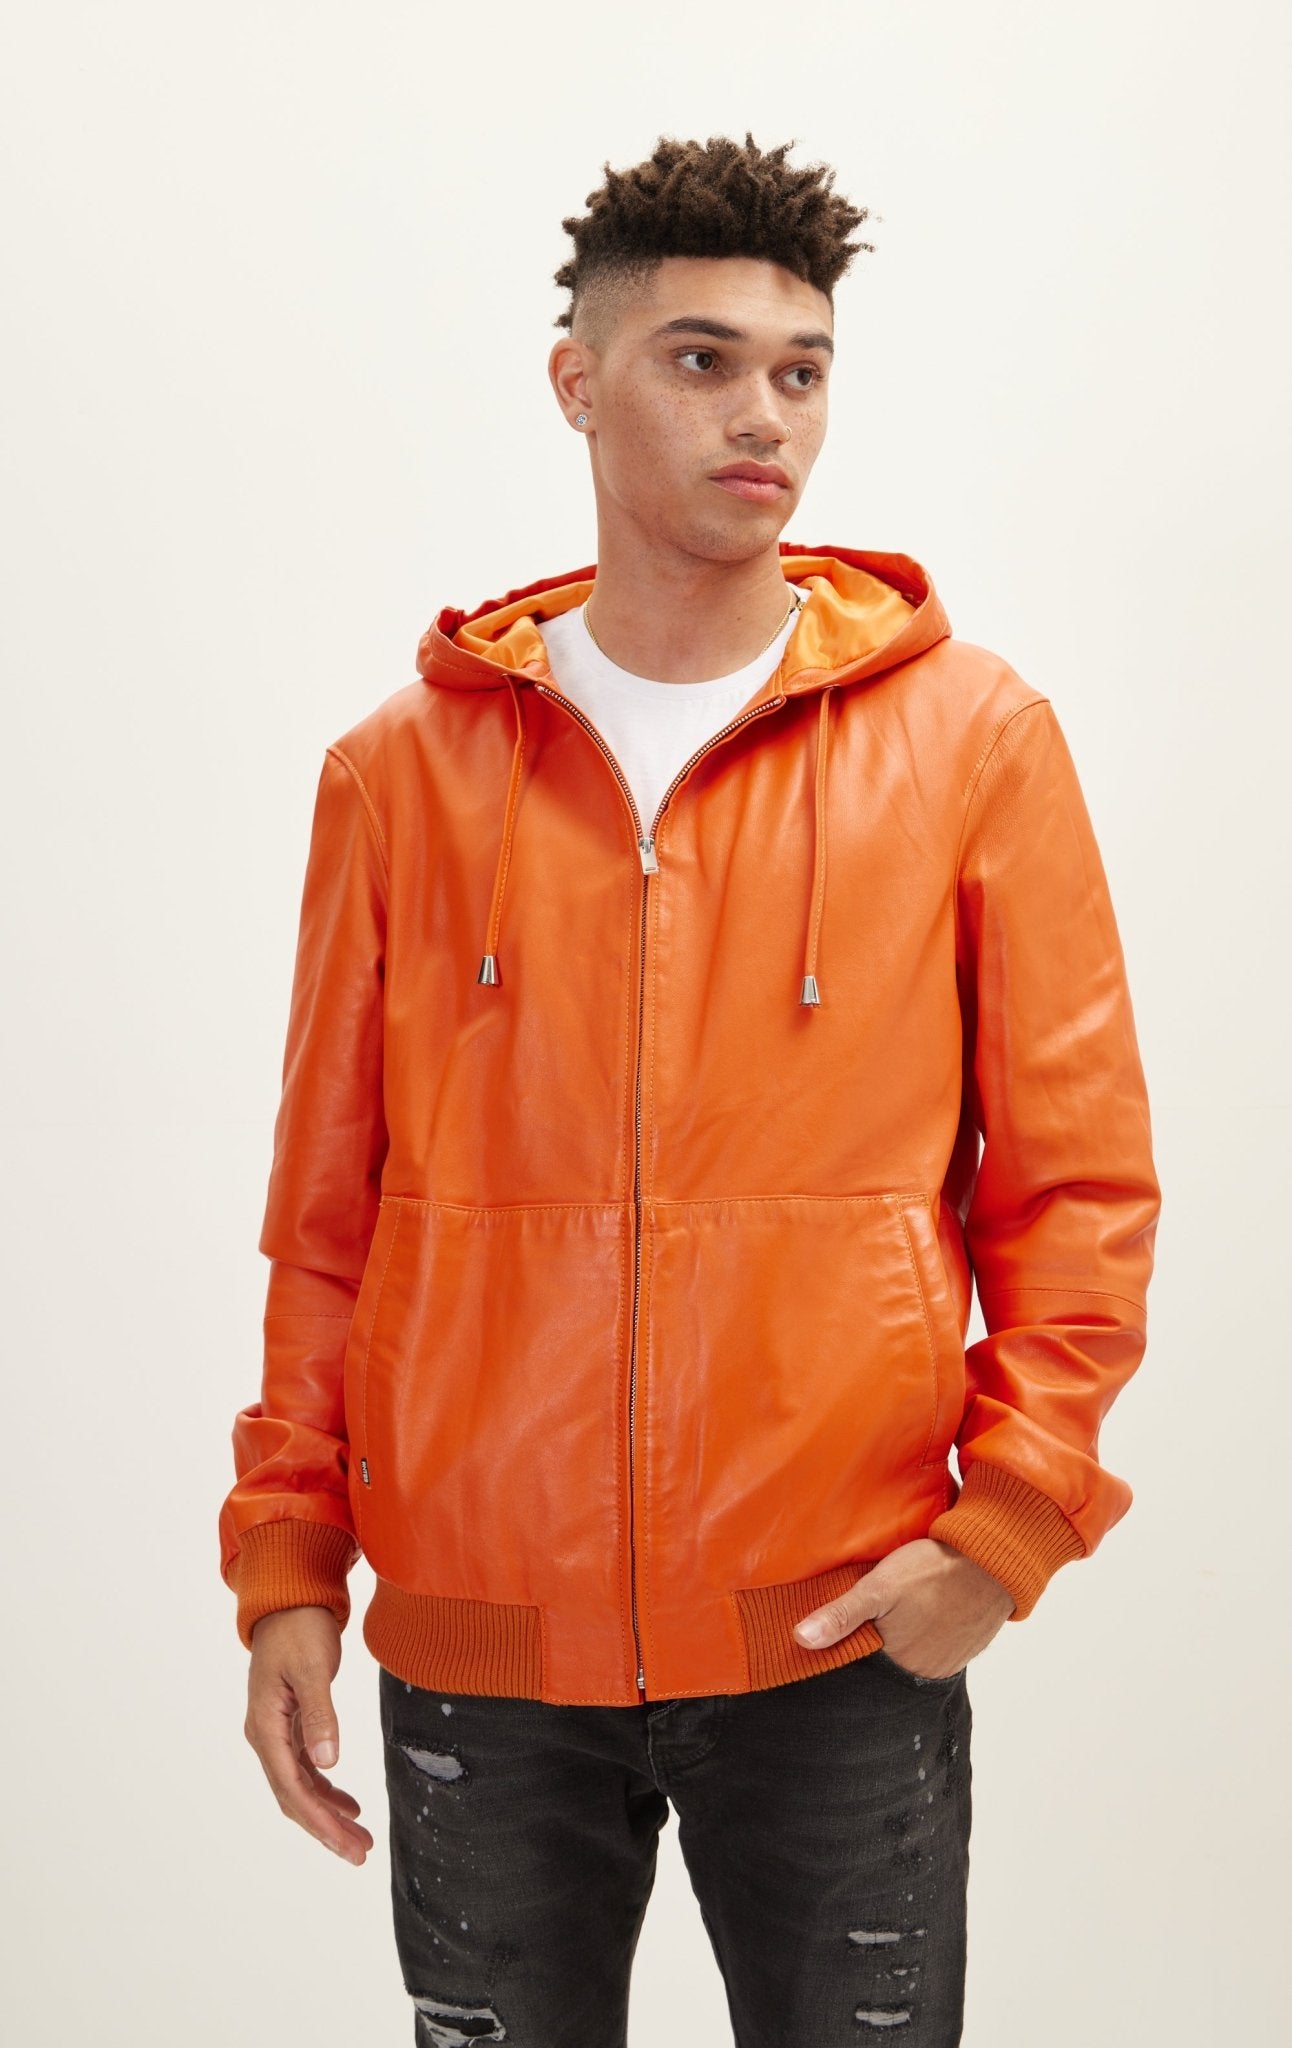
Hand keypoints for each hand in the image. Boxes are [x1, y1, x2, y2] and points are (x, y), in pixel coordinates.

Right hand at [244, 1606, 373, 1865]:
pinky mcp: (289, 1724)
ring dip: (327, 1813)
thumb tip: (329, 1763)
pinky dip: (326, 1790)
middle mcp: (265, 1735)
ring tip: (359, 1837)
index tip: (347, 1844)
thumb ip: (320, 1715)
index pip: (292, 1788)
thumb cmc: (298, 1628)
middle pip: (294, 1796)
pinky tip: (348, 1804)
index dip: (319, 1821)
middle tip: (360, 1854)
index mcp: (265, 1727)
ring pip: (299, 1787)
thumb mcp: (312, 1669)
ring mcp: (275, 1731)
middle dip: (326, 1828)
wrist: (289, 1598)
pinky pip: (304, 1769)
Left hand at [792, 1539, 1014, 1678]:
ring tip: (902, 1611)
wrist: (995, 1558)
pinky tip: (927, 1609)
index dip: (851, 1649)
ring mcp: (952, 1658)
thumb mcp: (880, 1587)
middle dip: (880, 1644)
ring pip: (917, 1653)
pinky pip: (943, 1644)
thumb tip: (800, 1639)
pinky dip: (932, 1631)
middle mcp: (927, 1670)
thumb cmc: (934, 1570)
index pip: (864, 1666)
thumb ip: (841, 1615)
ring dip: (908, 1637)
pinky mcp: (971, 1643)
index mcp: (899, 1662)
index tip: (844, 1632)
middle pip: (891, 1662)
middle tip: (875, 1616)